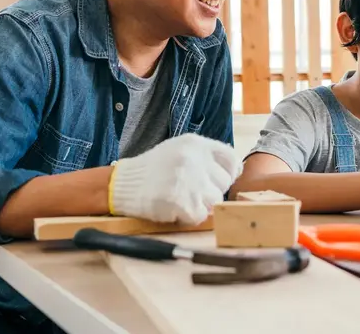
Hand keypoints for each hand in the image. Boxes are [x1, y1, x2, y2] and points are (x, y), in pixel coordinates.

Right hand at [108, 133, 242, 224]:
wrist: (123, 184)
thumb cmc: (154, 169)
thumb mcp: (180, 150)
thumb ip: (206, 156)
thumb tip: (237, 171)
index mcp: (195, 144)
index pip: (231, 159)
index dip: (228, 173)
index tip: (217, 181)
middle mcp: (194, 158)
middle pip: (224, 184)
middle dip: (210, 191)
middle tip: (190, 191)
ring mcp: (188, 179)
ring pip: (214, 201)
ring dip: (200, 205)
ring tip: (181, 198)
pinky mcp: (180, 200)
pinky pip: (200, 216)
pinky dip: (189, 217)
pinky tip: (175, 208)